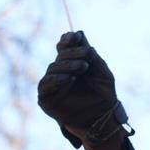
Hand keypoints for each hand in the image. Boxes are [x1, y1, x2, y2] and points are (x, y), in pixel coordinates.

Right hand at [37, 31, 130, 146]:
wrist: (103, 115)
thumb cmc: (103, 92)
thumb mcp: (101, 70)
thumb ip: (90, 54)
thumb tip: (78, 33)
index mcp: (72, 62)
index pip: (64, 46)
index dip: (68, 40)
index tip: (75, 37)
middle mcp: (60, 71)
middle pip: (60, 56)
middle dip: (73, 53)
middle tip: (87, 57)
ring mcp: (52, 84)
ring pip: (53, 67)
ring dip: (68, 65)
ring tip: (82, 67)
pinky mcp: (46, 98)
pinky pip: (46, 85)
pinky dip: (57, 79)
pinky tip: (70, 78)